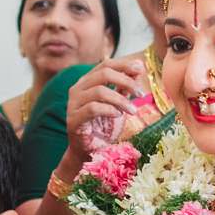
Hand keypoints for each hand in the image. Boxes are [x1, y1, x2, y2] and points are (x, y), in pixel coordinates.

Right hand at [58, 56, 149, 173]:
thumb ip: (125, 87)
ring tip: (132, 111)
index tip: (141, 69)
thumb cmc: (103, 127)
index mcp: (88, 81)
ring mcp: (74, 103)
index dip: (124, 64)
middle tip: (141, 93)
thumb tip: (139, 67)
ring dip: (120, 100)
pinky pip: (93, 108)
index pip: (105, 64)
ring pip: (99, 91)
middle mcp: (78, 89)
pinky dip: (109, 110)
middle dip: (126, 81)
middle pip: (103, 73)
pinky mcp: (74, 119)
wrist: (89, 151)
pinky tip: (118, 116)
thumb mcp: (118, 104)